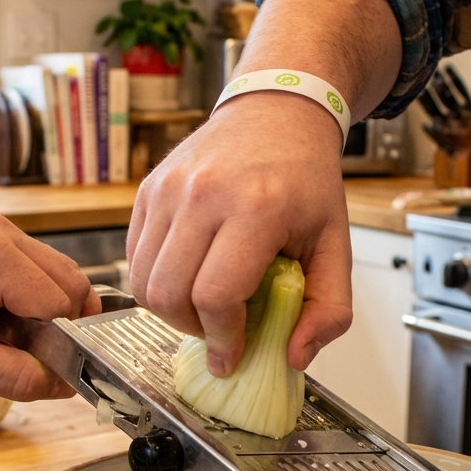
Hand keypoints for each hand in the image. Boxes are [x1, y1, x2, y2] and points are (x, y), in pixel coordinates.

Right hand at [127, 0, 400, 375]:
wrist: (278, 113)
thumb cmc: (306, 179)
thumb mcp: (336, 244)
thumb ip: (329, 308)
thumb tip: (294, 357)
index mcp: (256, 208)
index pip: (216, 295)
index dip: (222, 338)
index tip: (231, 355)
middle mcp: (204, 195)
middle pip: (170, 294)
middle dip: (193, 329)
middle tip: (218, 330)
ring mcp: (169, 189)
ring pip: (144, 281)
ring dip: (170, 309)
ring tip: (202, 304)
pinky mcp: (149, 189)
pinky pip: (134, 256)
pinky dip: (155, 280)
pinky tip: (187, 276)